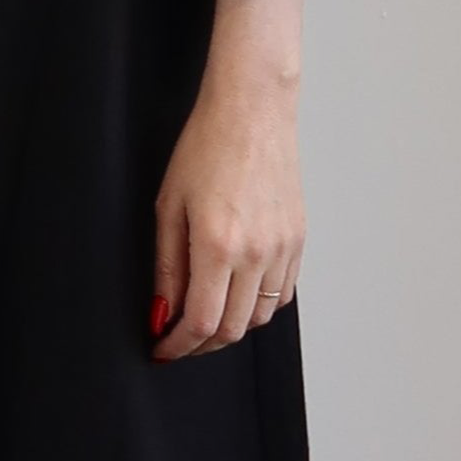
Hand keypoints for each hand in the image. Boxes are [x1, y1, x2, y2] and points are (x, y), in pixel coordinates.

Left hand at [149, 74, 304, 355]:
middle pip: (233, 330)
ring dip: (230, 327)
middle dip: (200, 345)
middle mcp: (257, 252)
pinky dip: (257, 305)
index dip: (177, 346)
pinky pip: (281, 293)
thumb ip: (166, 268)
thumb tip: (162, 314)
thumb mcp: (169, 207)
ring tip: (205, 315)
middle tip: (178, 339)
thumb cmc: (205, 147)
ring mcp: (283, 248)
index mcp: (218, 245)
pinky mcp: (299, 240)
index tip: (162, 348)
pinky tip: (235, 292)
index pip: (201, 323)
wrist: (253, 111)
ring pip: (260, 317)